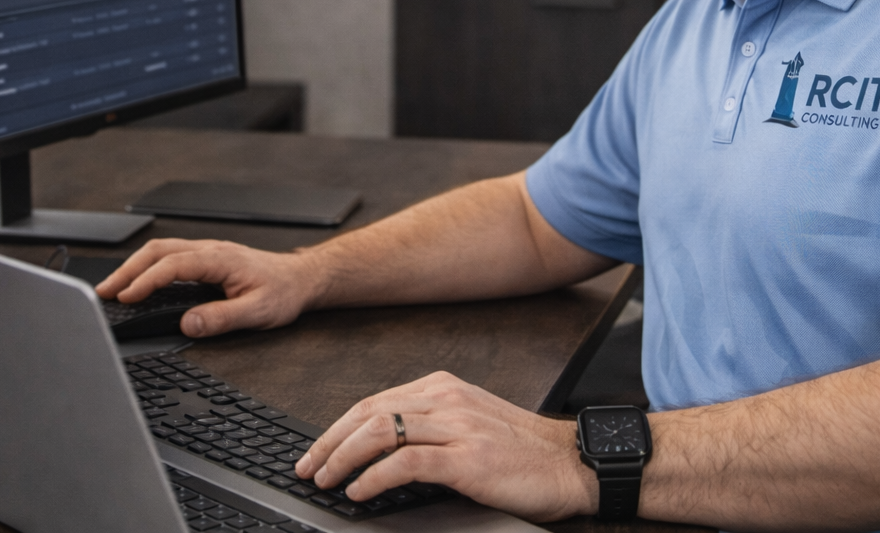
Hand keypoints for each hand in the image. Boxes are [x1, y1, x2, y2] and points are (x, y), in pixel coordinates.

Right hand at [94, 238, 317, 337]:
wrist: (301, 278)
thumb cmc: (283, 292)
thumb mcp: (257, 312)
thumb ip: (221, 318)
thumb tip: (187, 324)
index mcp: (220, 259)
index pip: (173, 265)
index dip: (146, 280)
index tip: (125, 296)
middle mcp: (211, 250)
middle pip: (158, 250)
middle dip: (127, 270)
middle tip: (103, 291)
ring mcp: (208, 251)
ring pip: (161, 250)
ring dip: (134, 266)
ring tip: (113, 287)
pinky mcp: (207, 258)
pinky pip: (170, 255)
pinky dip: (147, 266)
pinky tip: (139, 280)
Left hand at [294, 371, 595, 521]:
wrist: (572, 464)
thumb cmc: (524, 453)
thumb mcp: (471, 425)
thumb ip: (430, 428)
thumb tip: (378, 453)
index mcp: (444, 388)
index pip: (375, 401)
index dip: (338, 427)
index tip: (316, 450)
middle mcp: (446, 399)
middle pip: (368, 412)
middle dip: (329, 441)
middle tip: (307, 466)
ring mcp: (457, 426)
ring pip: (379, 431)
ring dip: (343, 458)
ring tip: (326, 479)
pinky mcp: (466, 458)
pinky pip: (405, 462)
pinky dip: (374, 477)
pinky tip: (359, 491)